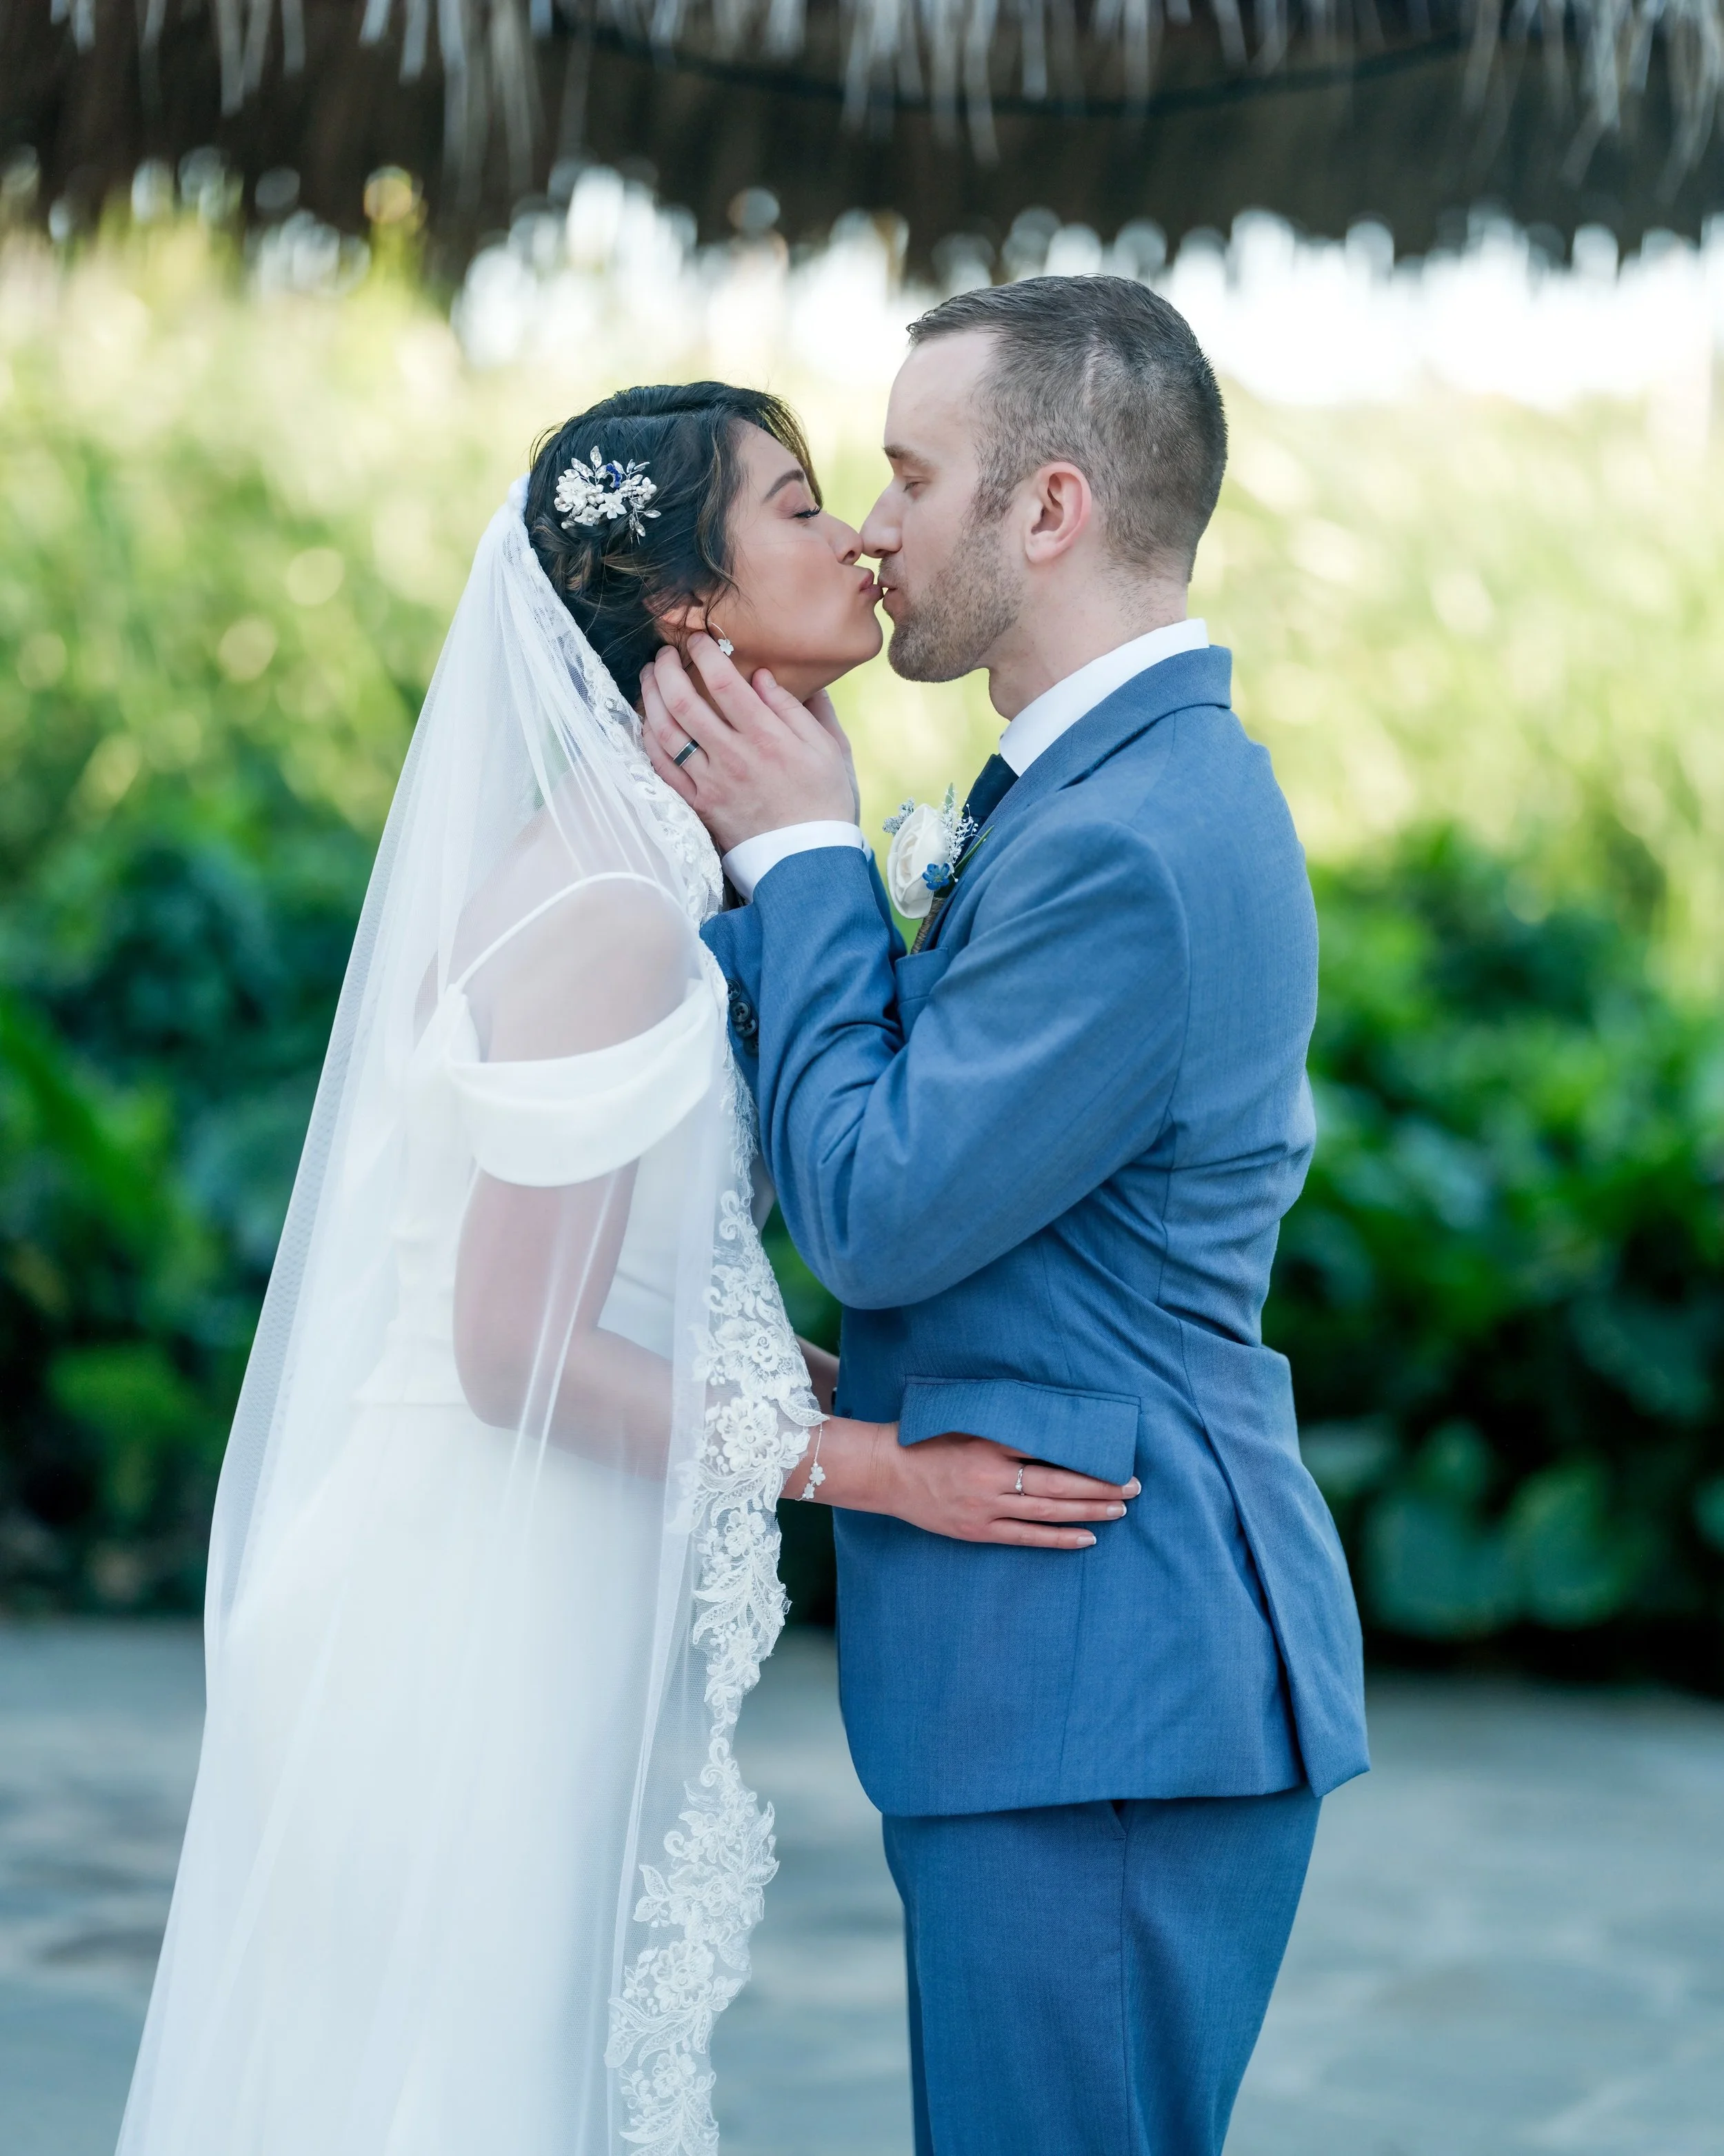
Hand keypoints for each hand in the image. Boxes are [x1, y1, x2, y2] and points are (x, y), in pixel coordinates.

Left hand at [640, 636, 857, 851]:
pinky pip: (663, 768)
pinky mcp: (699, 805)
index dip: (704, 654)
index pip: (725, 684)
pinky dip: (649, 740)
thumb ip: (800, 707)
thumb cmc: (825, 800)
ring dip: (651, 699)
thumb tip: (765, 675)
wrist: (809, 859)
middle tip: (664, 653)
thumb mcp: (830, 748)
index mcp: (768, 737)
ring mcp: (711, 782)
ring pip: (666, 732)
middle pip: (685, 702)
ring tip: (649, 677)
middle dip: (667, 669)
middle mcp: (734, 757)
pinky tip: (647, 721)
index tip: (697, 638)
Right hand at [790, 1417, 1137, 1548]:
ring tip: (1120, 1509)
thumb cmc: (925, 1437)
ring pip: (1049, 1512)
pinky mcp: (977, 1531)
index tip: (1117, 1456)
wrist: (884, 1470)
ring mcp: (985, 1508)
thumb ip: (1007, 1424)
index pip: (1051, 1449)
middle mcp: (992, 1477)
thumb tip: (1053, 1426)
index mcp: (990, 1443)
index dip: (1087, 1456)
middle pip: (1059, 1484)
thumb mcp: (968, 1419)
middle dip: (1100, 1485)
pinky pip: (1027, 1537)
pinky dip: (1059, 1538)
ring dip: (1089, 1510)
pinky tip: (1087, 1537)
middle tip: (1134, 1485)